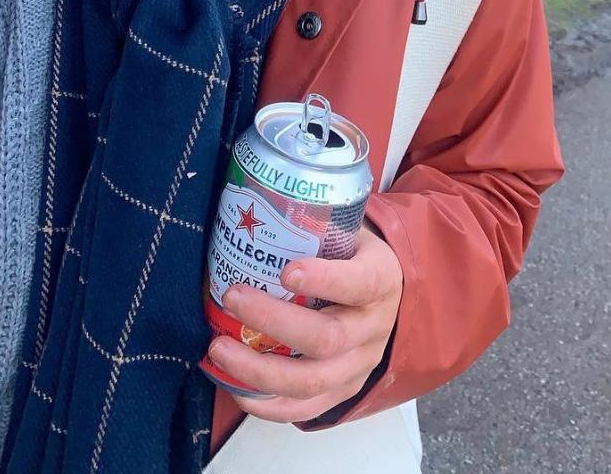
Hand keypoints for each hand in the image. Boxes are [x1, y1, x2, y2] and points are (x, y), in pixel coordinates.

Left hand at [207, 223, 403, 421]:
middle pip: (326, 337)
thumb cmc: (356, 255)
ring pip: (312, 380)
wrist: (392, 293)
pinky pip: (306, 410)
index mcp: (381, 280)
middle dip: (273, 321)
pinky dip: (268, 405)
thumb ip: (316, 223)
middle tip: (232, 297)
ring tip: (218, 349)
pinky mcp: (343, 390)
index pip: (358, 283)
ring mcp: (359, 365)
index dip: (324, 280)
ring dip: (259, 369)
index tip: (286, 271)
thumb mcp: (350, 230)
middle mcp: (373, 328)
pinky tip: (236, 390)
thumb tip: (255, 200)